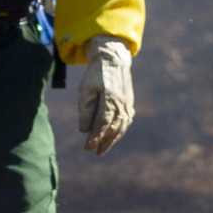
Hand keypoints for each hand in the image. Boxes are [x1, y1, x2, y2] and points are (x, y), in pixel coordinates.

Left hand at [78, 36, 133, 154]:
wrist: (113, 60)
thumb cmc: (96, 74)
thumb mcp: (85, 90)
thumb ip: (85, 110)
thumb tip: (83, 130)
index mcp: (109, 99)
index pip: (102, 124)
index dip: (95, 137)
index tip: (88, 147)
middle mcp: (121, 104)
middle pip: (113, 128)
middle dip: (104, 142)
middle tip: (94, 152)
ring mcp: (127, 104)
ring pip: (121, 127)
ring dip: (112, 140)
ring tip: (102, 149)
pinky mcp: (129, 103)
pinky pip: (126, 121)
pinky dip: (120, 131)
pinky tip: (113, 137)